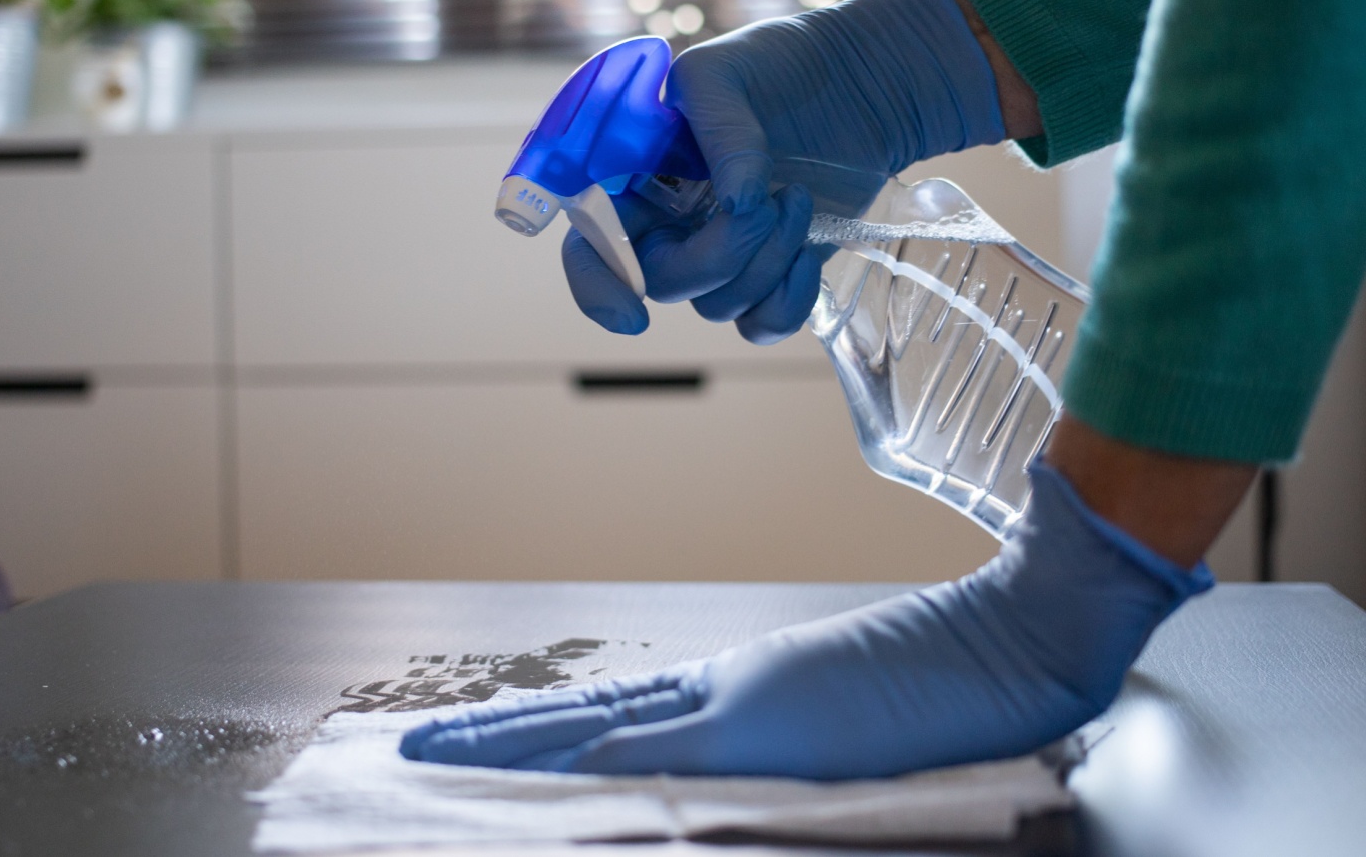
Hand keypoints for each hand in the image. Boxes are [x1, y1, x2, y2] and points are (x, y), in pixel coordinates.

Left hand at [400, 463, 1211, 779]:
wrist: (1007, 638)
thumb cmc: (947, 684)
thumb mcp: (853, 724)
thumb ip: (790, 744)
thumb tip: (731, 780)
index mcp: (735, 688)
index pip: (611, 713)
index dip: (540, 728)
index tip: (479, 740)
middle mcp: (717, 686)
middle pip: (580, 712)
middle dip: (492, 733)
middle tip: (412, 745)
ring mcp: (735, 701)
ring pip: (593, 726)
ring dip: (509, 743)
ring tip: (434, 754)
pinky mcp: (760, 723)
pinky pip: (654, 750)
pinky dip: (588, 763)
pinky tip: (534, 775)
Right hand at [567, 0, 1005, 340]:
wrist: (852, 83)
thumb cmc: (773, 66)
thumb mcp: (725, 76)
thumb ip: (720, 131)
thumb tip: (738, 204)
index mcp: (632, 175)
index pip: (590, 243)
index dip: (599, 285)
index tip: (636, 315)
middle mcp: (664, 223)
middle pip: (661, 282)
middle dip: (720, 254)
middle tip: (767, 204)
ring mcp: (715, 254)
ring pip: (717, 304)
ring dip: (767, 259)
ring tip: (797, 195)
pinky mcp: (766, 274)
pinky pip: (761, 324)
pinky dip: (788, 299)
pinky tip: (809, 254)